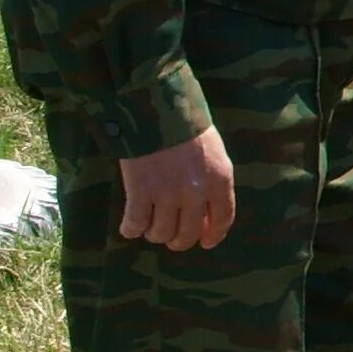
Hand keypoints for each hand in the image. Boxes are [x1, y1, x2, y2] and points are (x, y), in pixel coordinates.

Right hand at [116, 127, 235, 251]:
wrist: (157, 109)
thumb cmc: (187, 128)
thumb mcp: (214, 153)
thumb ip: (214, 182)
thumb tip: (206, 214)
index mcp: (219, 180)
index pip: (223, 219)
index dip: (213, 235)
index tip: (205, 241)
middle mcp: (196, 192)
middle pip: (188, 233)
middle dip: (179, 240)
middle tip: (171, 237)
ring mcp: (168, 194)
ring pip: (162, 233)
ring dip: (155, 233)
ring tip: (151, 225)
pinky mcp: (141, 192)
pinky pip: (135, 224)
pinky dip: (131, 229)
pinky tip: (130, 227)